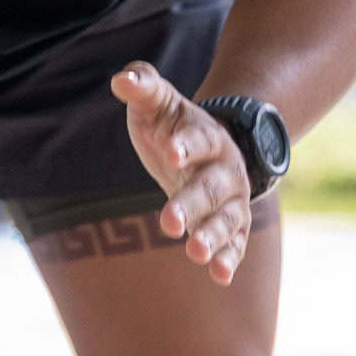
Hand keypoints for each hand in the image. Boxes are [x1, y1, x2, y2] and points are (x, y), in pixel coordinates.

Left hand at [112, 61, 252, 285]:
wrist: (210, 143)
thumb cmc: (172, 123)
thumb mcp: (157, 101)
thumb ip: (142, 84)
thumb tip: (120, 79)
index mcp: (208, 135)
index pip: (199, 139)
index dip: (186, 145)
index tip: (171, 154)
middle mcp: (225, 169)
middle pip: (210, 188)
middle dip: (192, 204)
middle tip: (169, 222)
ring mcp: (232, 199)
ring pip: (227, 219)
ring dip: (214, 236)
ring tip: (195, 253)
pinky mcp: (231, 224)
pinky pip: (236, 242)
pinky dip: (230, 259)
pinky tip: (219, 276)